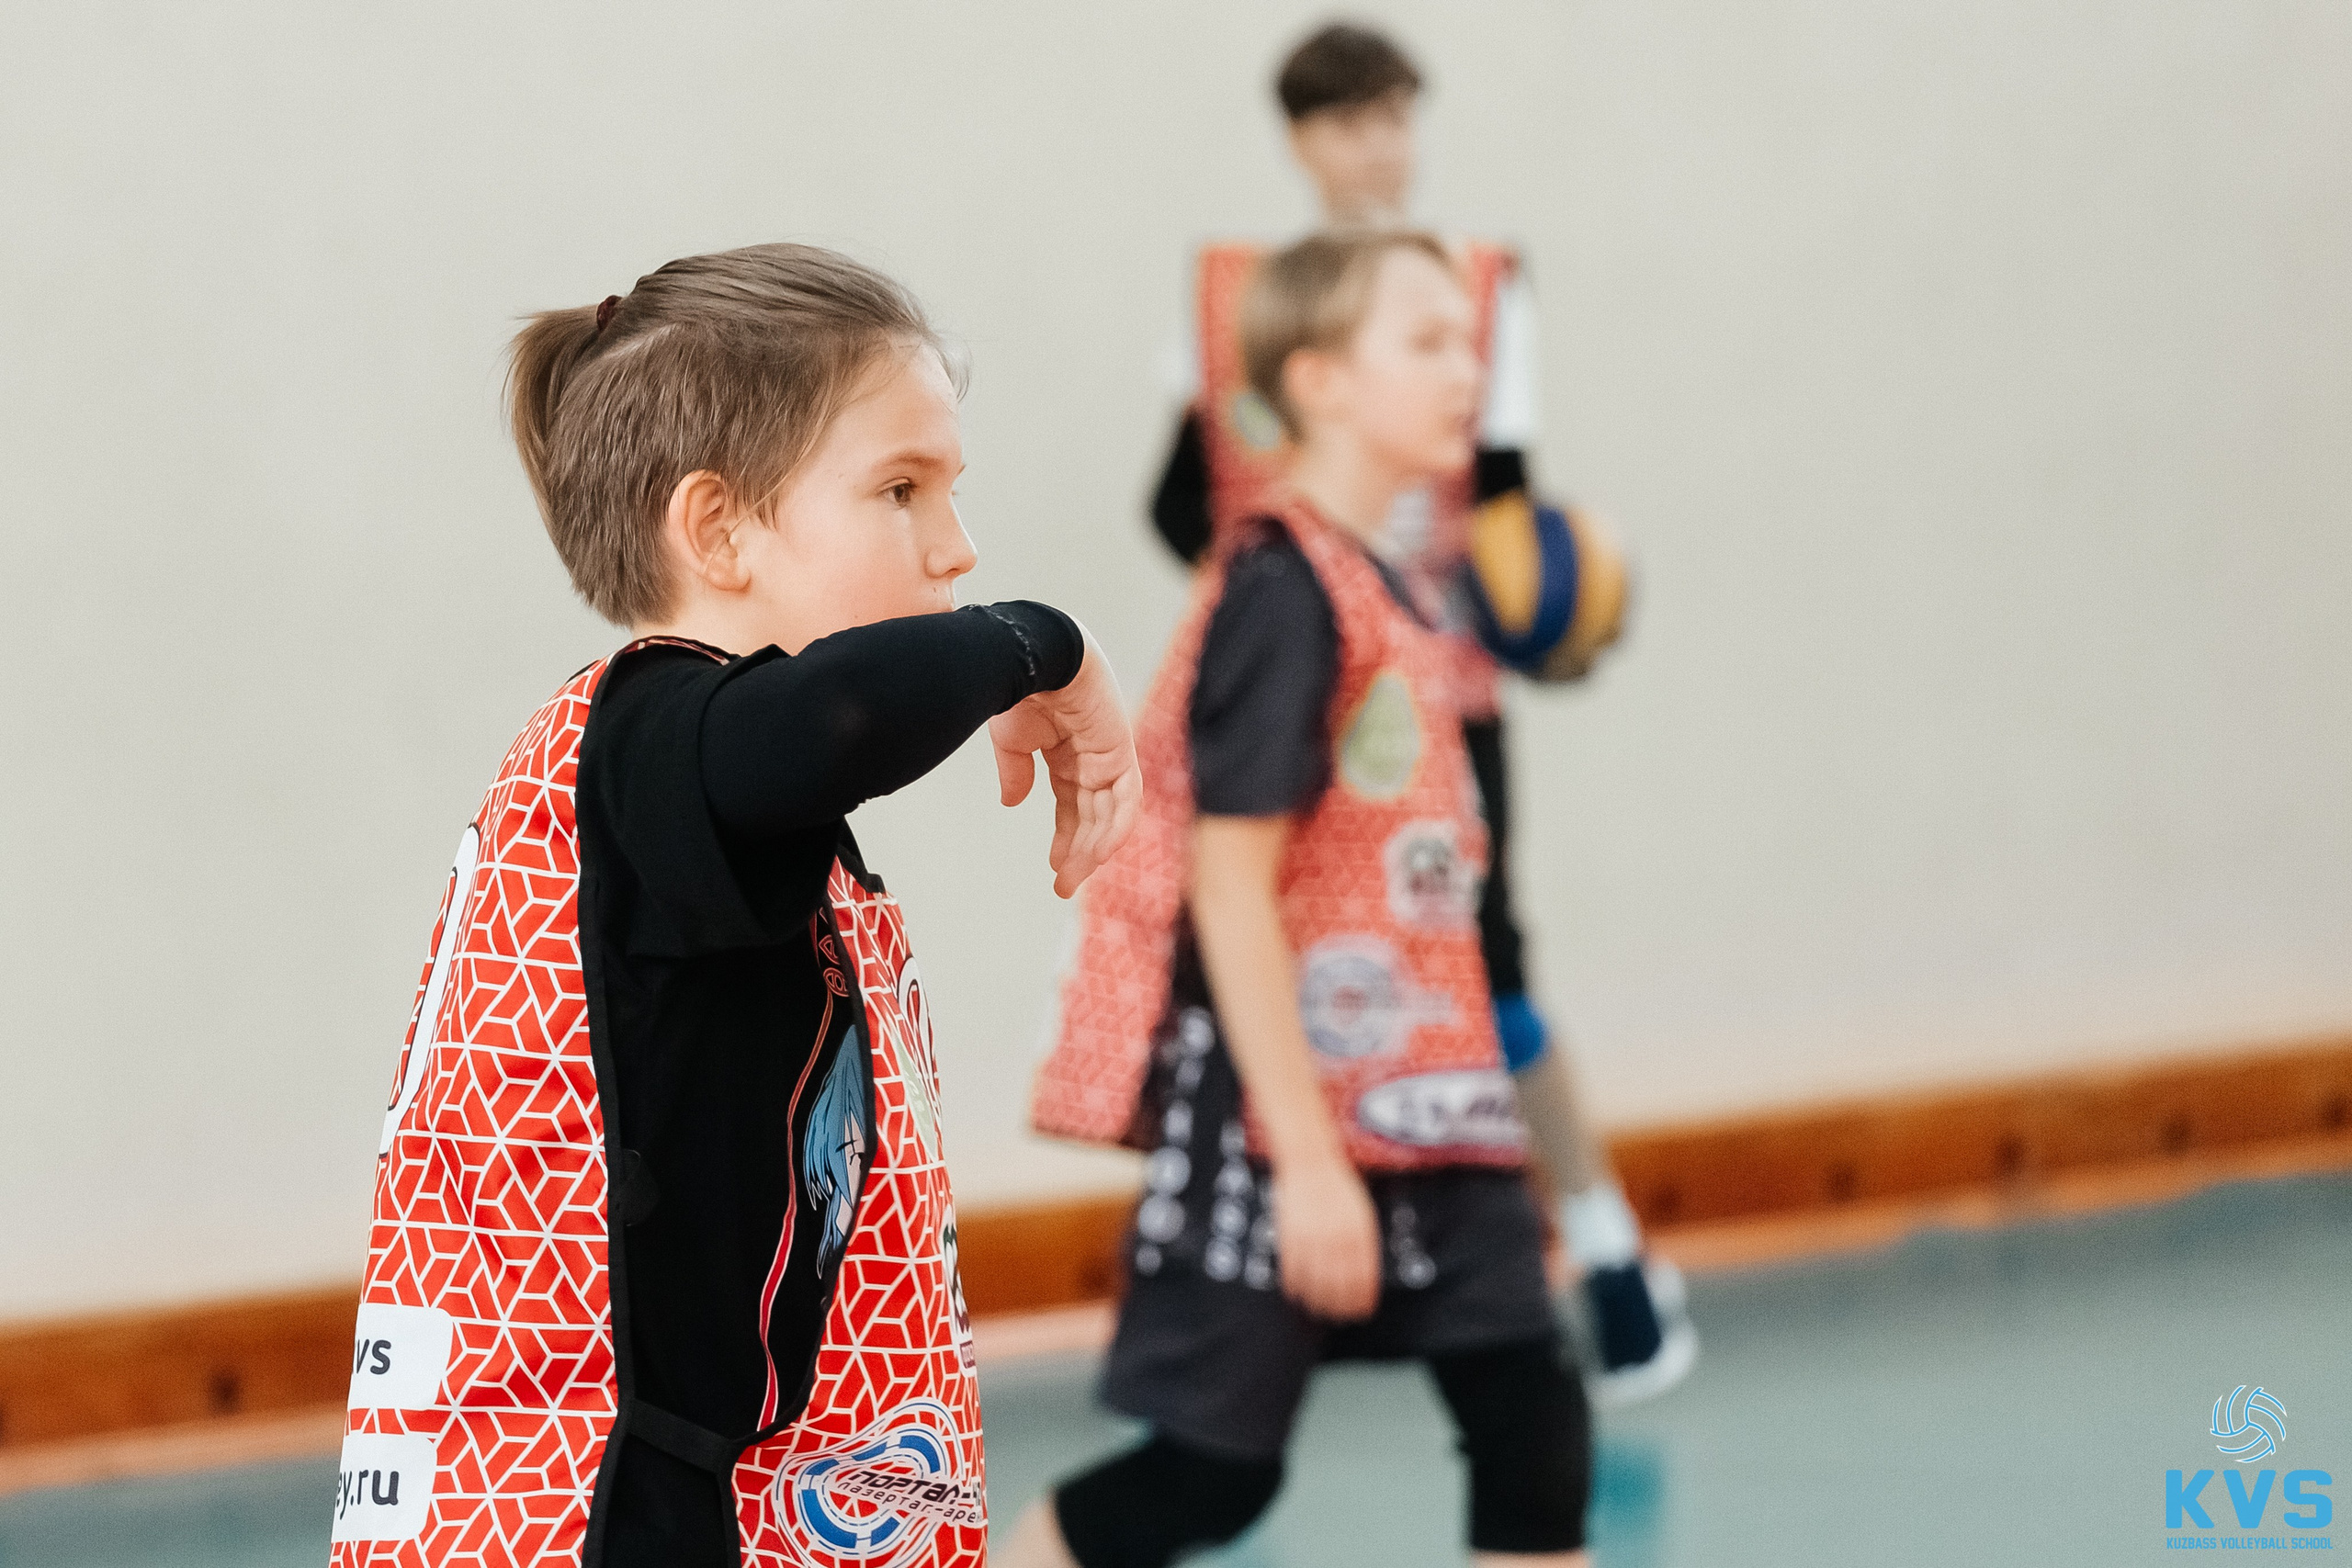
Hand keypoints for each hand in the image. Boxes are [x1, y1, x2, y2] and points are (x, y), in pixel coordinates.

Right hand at [987, 629, 1142, 898]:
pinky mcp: (1121, 752)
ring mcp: (1110, 755)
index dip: (1065, 838)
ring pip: (1109, 815)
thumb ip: (1016, 773)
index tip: (1055, 868)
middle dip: (1078, 852)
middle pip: (1091, 816)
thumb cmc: (1018, 687)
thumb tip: (1012, 803)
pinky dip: (1114, 829)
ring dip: (1093, 849)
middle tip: (1063, 885)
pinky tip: (1095, 855)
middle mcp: (1091, 758)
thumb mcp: (1011, 742)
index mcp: (1067, 753)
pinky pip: (1126, 800)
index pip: (1072, 805)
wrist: (1033, 654)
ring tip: (1071, 877)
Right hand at [1271, 1154, 1380, 1321]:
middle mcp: (1337, 1238)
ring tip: (1318, 1311)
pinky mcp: (1290, 1235)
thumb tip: (1364, 1278)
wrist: (1310, 1161)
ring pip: (1315, 1283)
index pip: (1362, 1278)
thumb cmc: (1339, 1187)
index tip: (1360, 1313)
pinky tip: (1297, 1293)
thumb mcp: (1362, 1213)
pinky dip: (1294, 1286)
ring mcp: (1312, 1237)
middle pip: (1339, 1286)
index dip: (1361, 1300)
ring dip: (1317, 1302)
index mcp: (1359, 1233)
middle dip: (1340, 1308)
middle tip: (1339, 1318)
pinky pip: (1292, 1269)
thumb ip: (1363, 1244)